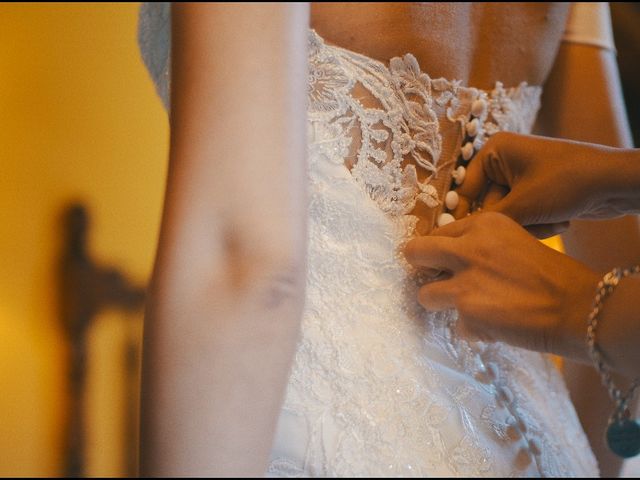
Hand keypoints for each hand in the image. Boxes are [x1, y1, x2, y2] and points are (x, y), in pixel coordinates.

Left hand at [404, 212, 598, 359]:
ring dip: (443, 304)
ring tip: (469, 309)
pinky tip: (496, 327)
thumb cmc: (553, 275)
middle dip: (420, 268)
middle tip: (434, 280)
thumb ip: (481, 247)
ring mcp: (464, 280)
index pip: (438, 233)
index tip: (445, 264)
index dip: (439, 252)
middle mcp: (468, 247)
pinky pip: (456, 325)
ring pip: (424, 294)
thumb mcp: (514, 242)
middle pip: (414, 252)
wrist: (577, 306)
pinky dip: (473, 330)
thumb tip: (450, 261)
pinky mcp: (466, 311)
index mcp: (482, 224)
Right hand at [454, 132, 638, 237]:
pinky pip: (523, 215)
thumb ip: (487, 220)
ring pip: (507, 215)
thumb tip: (459, 235)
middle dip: (511, 221)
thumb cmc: (567, 182)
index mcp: (494, 151)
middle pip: (487, 205)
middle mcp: (504, 160)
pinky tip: (561, 222)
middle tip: (529, 227)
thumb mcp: (523, 204)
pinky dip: (539, 223)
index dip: (465, 214)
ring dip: (528, 225)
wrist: (616, 182)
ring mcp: (521, 176)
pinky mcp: (535, 191)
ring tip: (553, 223)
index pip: (466, 189)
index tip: (464, 238)